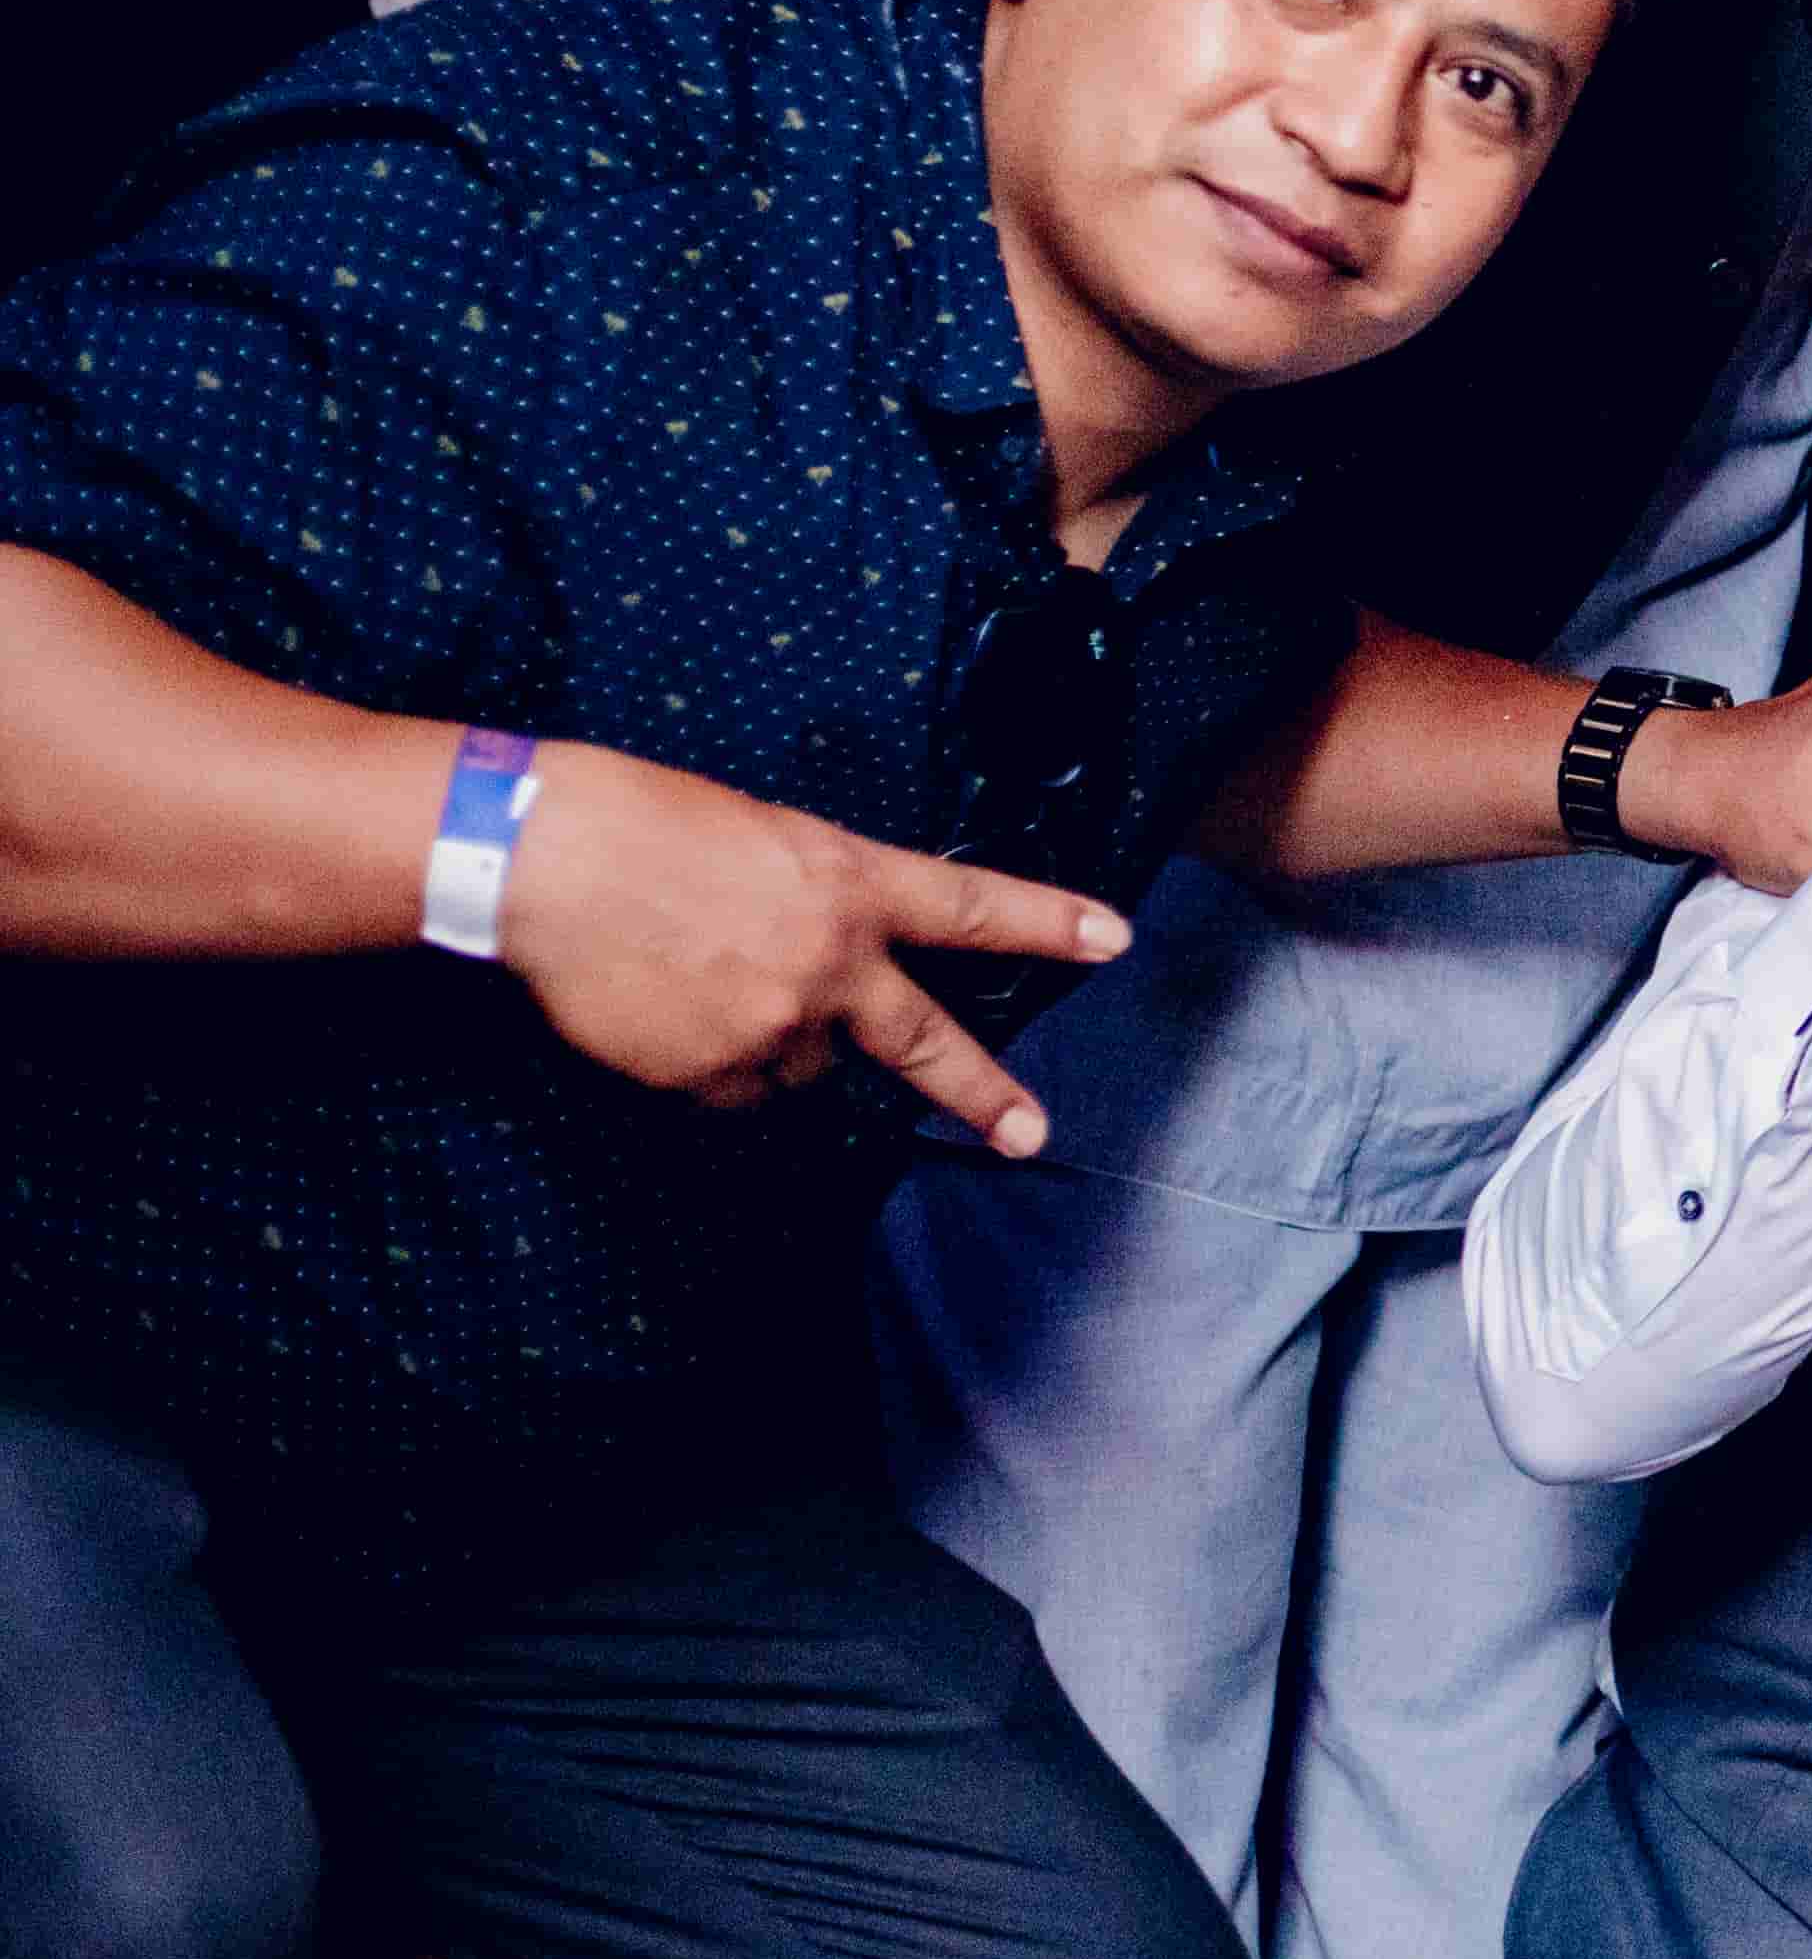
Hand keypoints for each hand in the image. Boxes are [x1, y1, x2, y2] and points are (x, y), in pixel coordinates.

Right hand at [493, 741, 1131, 1156]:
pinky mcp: (712, 1073)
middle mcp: (830, 965)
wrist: (550, 861)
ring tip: (707, 981)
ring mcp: (774, 1026)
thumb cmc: (651, 824)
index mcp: (851, 886)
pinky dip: (719, 1066)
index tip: (1113, 939)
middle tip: (1029, 1133)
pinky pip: (737, 1090)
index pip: (972, 908)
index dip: (1047, 924)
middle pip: (924, 1042)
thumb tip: (835, 962)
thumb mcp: (770, 837)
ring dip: (779, 1040)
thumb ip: (825, 900)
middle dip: (981, 1091)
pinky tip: (675, 1015)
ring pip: (805, 1065)